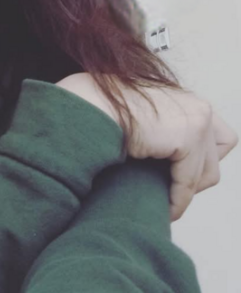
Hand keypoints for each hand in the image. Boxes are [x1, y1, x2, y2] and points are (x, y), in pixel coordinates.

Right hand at [56, 73, 237, 221]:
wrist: (89, 105)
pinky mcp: (188, 137)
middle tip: (169, 191)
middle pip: (215, 158)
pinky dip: (177, 200)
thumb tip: (166, 156)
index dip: (201, 160)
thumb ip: (160, 129)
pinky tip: (165, 209)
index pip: (218, 137)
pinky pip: (188, 182)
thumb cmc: (102, 111)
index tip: (178, 175)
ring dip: (185, 193)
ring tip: (167, 204)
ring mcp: (196, 119)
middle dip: (194, 178)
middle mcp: (197, 104)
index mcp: (186, 98)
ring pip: (206, 173)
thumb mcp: (141, 117)